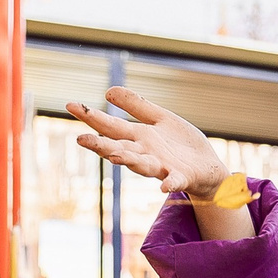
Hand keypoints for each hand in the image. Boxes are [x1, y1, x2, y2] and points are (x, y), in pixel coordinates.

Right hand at [68, 90, 254, 240]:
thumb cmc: (180, 145)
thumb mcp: (159, 119)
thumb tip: (108, 91)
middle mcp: (146, 153)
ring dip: (128, 161)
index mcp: (139, 137)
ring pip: (141, 164)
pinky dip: (169, 183)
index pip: (110, 126)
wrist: (208, 168)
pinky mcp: (183, 177)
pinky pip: (175, 181)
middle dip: (101, 145)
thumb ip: (136, 106)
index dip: (91, 116)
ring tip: (115, 156)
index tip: (70, 105)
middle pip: (120, 148)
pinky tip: (163, 186)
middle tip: (81, 140)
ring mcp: (163, 167)